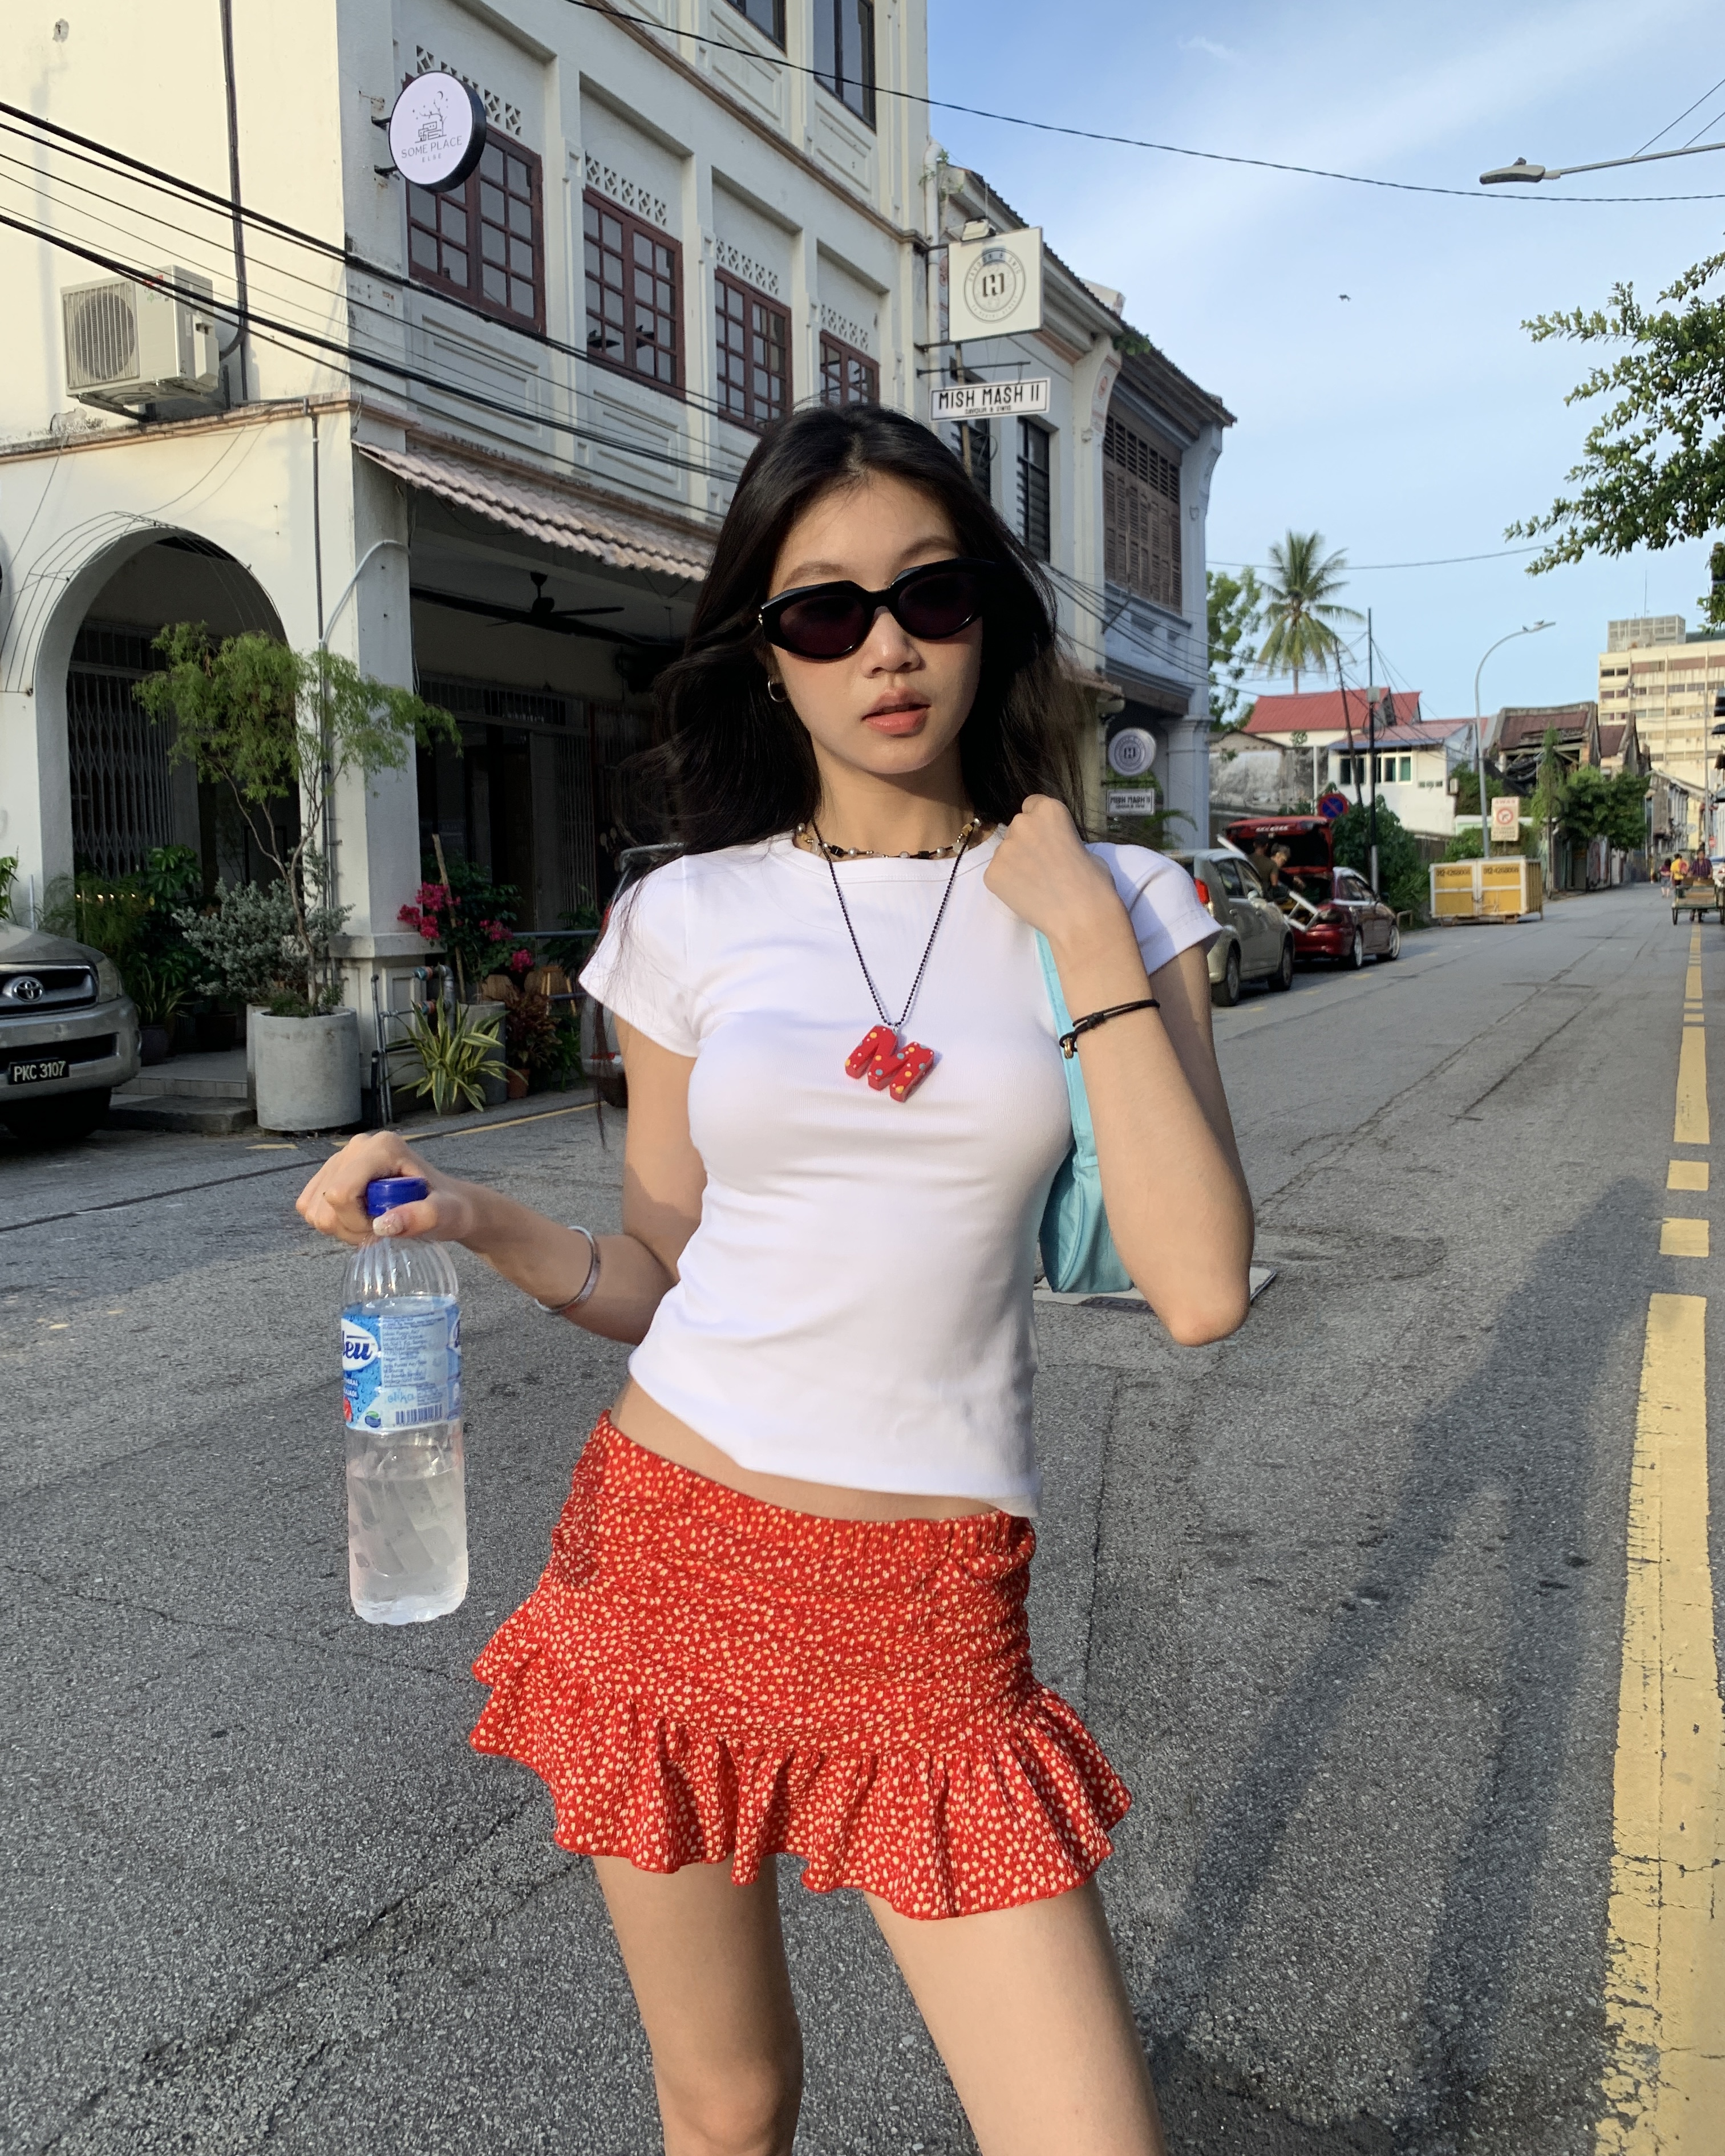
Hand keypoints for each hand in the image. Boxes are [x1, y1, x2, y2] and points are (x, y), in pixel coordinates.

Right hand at [295, 1130, 479, 1248]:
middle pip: (325, 1203)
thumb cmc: (448, 1207)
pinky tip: (359, 1219)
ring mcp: (340, 1158)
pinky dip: (332, 1221)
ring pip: (313, 1208)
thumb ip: (421, 1217)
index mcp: (382, 1148)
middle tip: (382, 1228)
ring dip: (341, 1226)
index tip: (384, 1227)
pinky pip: (310, 1206)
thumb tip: (383, 1225)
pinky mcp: (329, 1172)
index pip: (341, 1193)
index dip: (356, 1220)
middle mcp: (357, 1146)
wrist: (444, 1202)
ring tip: (372, 1223)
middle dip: (350, 1227)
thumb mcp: (446, 1214)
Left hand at [983, 795, 1129, 950]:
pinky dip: (1007, 883)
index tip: (1045, 838)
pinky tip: (1025, 895)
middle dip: (1026, 842)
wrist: (1081, 918)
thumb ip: (1063, 839)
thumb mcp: (1085, 848)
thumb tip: (1054, 847)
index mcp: (1049, 810)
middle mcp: (1022, 823)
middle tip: (1042, 866)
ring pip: (1005, 852)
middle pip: (1017, 828)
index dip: (1038, 822)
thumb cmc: (1094, 883)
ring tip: (1035, 885)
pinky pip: (997, 874)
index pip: (1032, 804)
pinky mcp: (992, 873)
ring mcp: (1004, 849)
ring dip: (1016, 863)